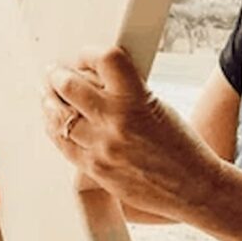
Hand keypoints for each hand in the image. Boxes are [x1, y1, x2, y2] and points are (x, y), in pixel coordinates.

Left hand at [42, 47, 222, 220]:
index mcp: (137, 99)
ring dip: (49, 102)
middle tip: (54, 72)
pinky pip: (63, 145)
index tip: (84, 55)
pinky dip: (55, 129)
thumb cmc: (180, 146)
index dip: (89, 53)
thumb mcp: (158, 105)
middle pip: (69, 86)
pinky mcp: (95, 170)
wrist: (193, 187)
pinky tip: (55, 122)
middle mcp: (117, 122)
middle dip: (57, 75)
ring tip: (48, 95)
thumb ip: (125, 91)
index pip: (105, 60)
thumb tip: (92, 78)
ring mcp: (103, 148)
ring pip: (59, 117)